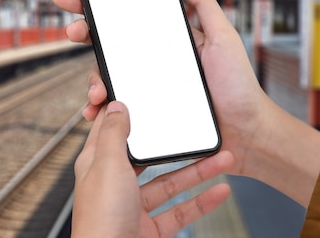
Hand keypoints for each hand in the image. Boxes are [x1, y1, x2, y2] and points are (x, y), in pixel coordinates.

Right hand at [52, 0, 267, 174]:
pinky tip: (95, 112)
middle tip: (72, 32)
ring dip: (92, 79)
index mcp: (165, 39)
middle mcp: (152, 60)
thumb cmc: (238, 85)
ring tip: (96, 91)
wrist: (245, 131)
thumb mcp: (223, 36)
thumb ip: (203, 4)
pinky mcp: (147, 112)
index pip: (126, 17)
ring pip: (107, 76)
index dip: (96, 6)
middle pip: (108, 43)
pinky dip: (101, 110)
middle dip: (83, 34)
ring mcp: (147, 86)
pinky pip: (117, 108)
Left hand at [72, 101, 233, 237]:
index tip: (146, 94)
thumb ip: (115, 135)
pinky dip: (201, 202)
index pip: (111, 129)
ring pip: (169, 183)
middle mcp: (114, 184)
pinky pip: (180, 211)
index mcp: (96, 164)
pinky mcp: (149, 229)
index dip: (127, 111)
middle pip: (149, 157)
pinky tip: (220, 192)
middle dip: (175, 144)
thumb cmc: (101, 222)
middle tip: (196, 129)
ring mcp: (133, 208)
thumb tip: (117, 105)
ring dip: (197, 172)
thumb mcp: (108, 166)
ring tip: (223, 158)